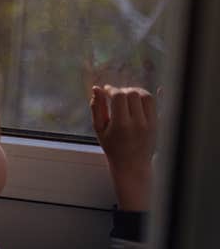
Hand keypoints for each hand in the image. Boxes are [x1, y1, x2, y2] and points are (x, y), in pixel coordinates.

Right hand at [91, 85, 155, 210]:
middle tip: (115, 96)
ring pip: (146, 96)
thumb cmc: (112, 147)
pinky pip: (155, 104)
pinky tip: (138, 97)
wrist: (132, 165)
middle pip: (132, 94)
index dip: (111, 89)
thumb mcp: (99, 128)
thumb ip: (96, 107)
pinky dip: (146, 97)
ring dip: (135, 92)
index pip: (119, 96)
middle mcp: (138, 123)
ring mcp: (150, 123)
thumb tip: (96, 89)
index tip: (106, 91)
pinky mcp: (157, 124)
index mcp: (121, 125)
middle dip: (122, 90)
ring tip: (127, 96)